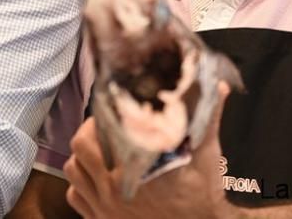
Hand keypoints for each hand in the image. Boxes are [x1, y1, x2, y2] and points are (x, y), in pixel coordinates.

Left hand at [63, 82, 231, 218]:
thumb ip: (206, 118)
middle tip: (105, 128)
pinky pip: (75, 198)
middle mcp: (114, 188)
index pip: (102, 130)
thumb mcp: (205, 156)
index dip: (103, 115)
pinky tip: (98, 180)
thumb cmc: (202, 195)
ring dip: (83, 157)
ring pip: (74, 171)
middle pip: (81, 146)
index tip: (112, 109)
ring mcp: (105, 208)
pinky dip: (81, 186)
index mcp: (135, 167)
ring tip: (99, 151)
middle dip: (90, 132)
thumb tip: (217, 85)